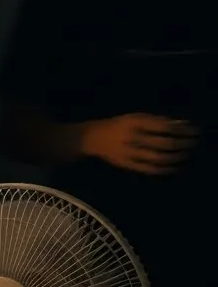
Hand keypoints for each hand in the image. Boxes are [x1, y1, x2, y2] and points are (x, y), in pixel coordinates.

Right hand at [80, 113, 197, 175]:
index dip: (181, 129)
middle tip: (192, 143)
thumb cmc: (117, 125)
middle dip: (181, 144)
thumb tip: (182, 125)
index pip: (163, 126)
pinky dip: (164, 169)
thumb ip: (157, 121)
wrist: (92, 138)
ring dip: (175, 157)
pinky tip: (173, 168)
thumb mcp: (135, 117)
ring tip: (185, 155)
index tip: (193, 131)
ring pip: (158, 157)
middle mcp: (132, 138)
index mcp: (134, 123)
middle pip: (163, 143)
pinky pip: (149, 169)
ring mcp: (129, 153)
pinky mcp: (127, 164)